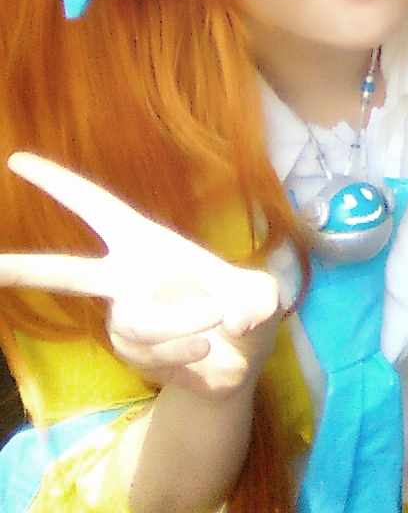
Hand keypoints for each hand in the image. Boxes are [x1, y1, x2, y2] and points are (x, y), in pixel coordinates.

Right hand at [0, 152, 280, 397]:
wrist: (241, 364)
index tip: (18, 161)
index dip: (61, 185)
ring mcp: (126, 317)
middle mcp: (129, 277)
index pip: (100, 207)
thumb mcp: (264, 296)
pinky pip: (155, 349)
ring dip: (185, 322)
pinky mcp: (132, 352)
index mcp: (150, 243)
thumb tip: (227, 320)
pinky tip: (204, 349)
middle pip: (69, 274)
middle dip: (24, 270)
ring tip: (216, 321)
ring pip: (141, 320)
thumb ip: (256, 300)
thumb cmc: (247, 312)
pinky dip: (186, 349)